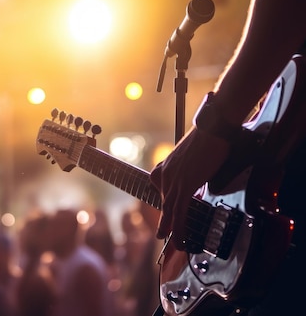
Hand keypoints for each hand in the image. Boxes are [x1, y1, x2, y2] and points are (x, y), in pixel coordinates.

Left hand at [149, 127, 230, 245]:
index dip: (167, 202)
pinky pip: (179, 211)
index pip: (161, 189)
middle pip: (163, 202)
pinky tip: (179, 237)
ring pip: (169, 210)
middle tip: (162, 234)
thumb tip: (199, 177)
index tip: (169, 211)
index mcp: (166, 166)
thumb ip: (192, 169)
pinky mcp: (184, 185)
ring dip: (171, 229)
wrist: (211, 129)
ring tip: (173, 244)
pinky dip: (178, 227)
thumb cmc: (207, 137)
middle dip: (165, 221)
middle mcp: (165, 174)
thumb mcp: (194, 156)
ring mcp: (173, 180)